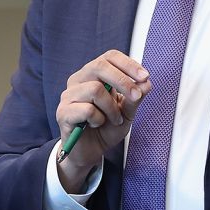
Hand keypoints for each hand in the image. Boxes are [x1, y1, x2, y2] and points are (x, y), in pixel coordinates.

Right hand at [55, 50, 149, 189]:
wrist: (90, 152)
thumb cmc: (106, 128)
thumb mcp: (127, 113)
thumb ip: (135, 98)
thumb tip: (146, 83)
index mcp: (93, 75)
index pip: (109, 57)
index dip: (128, 64)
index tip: (144, 76)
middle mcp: (78, 80)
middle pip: (100, 67)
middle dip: (123, 81)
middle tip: (136, 96)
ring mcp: (68, 96)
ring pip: (95, 89)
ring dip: (111, 108)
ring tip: (113, 119)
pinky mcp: (63, 112)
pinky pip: (86, 109)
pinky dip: (98, 119)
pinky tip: (96, 125)